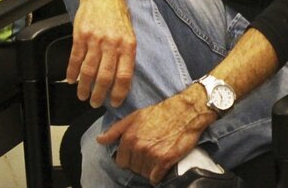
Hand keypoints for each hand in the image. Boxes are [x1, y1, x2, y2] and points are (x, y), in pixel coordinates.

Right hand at [66, 0, 135, 107]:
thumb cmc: (118, 14)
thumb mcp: (129, 33)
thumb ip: (126, 54)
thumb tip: (122, 78)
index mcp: (128, 45)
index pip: (125, 75)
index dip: (119, 92)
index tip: (115, 102)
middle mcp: (112, 44)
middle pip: (105, 76)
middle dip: (99, 94)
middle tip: (95, 103)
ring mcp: (95, 40)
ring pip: (88, 70)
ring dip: (84, 87)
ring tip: (82, 95)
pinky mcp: (80, 35)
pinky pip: (75, 58)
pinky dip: (72, 72)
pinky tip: (71, 80)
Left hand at [98, 89, 215, 183]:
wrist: (187, 111)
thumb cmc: (163, 112)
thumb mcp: (136, 116)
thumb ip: (116, 130)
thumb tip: (100, 140)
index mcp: (129, 137)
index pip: (121, 162)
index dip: (130, 159)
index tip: (138, 153)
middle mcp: (139, 147)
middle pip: (133, 169)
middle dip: (140, 163)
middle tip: (151, 152)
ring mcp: (152, 154)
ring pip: (144, 173)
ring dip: (150, 168)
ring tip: (158, 155)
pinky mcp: (165, 160)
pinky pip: (155, 178)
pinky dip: (158, 174)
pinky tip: (163, 165)